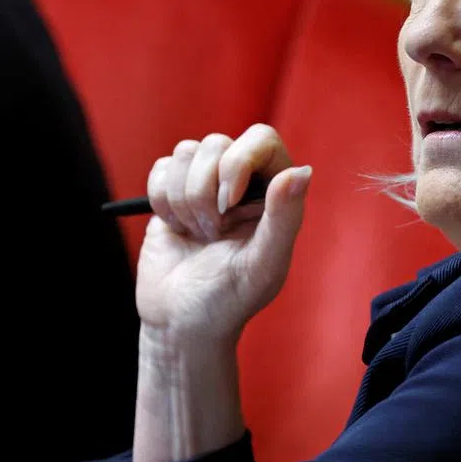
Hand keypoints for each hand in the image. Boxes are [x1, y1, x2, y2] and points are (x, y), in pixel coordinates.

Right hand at [135, 124, 312, 345]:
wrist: (180, 322)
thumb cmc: (229, 300)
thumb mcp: (263, 266)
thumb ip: (284, 218)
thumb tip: (300, 172)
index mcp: (274, 192)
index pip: (262, 139)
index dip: (239, 161)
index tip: (229, 202)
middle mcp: (242, 180)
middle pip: (217, 142)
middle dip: (205, 192)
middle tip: (213, 232)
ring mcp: (205, 182)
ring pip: (185, 152)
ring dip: (184, 201)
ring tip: (198, 234)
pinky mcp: (171, 190)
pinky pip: (160, 168)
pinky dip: (163, 202)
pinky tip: (177, 229)